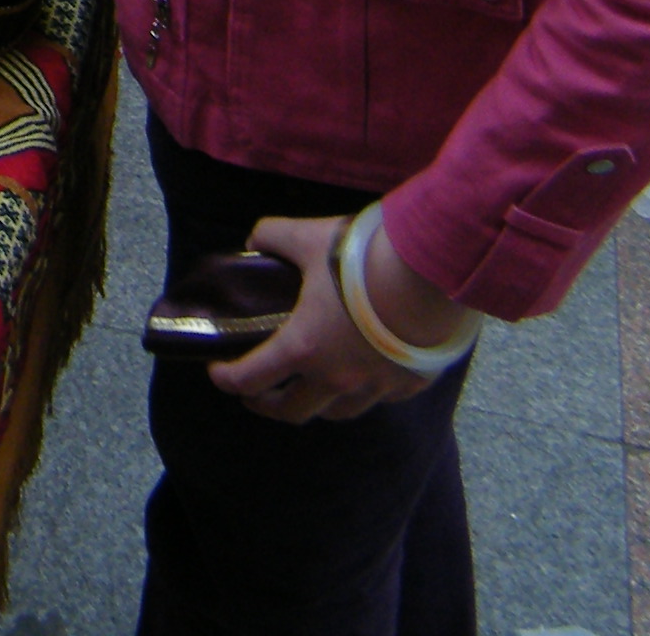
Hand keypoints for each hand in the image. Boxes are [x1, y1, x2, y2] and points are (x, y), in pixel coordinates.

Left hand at [208, 214, 469, 422]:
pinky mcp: (410, 384)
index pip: (251, 378)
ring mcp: (377, 387)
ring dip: (315, 404)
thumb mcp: (307, 237)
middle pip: (293, 411)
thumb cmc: (364, 257)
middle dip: (267, 405)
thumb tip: (256, 239)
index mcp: (303, 348)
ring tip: (307, 389)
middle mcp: (338, 379)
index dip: (226, 378)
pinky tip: (361, 378)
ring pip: (338, 413)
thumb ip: (273, 236)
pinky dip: (362, 393)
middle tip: (256, 392)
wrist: (432, 274)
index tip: (217, 372)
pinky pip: (379, 400)